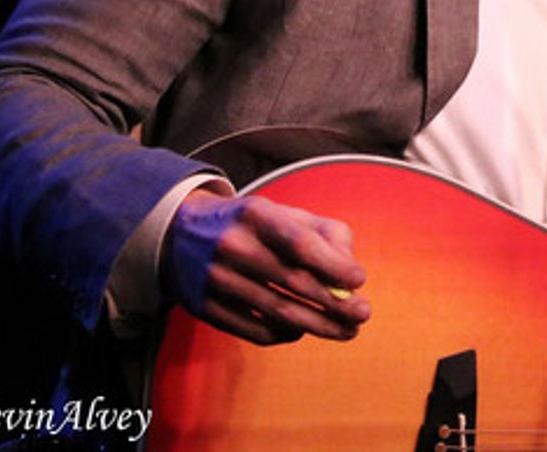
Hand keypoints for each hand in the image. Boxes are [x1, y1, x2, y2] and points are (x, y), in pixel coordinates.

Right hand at [163, 188, 370, 344]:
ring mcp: (217, 281)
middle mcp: (233, 247)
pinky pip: (257, 331)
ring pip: (279, 313)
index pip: (300, 244)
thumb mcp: (285, 213)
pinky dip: (287, 334)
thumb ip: (326, 235)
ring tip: (348, 330)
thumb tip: (351, 276)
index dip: (334, 265)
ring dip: (320, 326)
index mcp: (256, 215)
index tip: (359, 279)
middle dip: (336, 303)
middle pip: (294, 284)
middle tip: (363, 314)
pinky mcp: (207, 309)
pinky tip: (304, 329)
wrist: (183, 233)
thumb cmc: (252, 224)